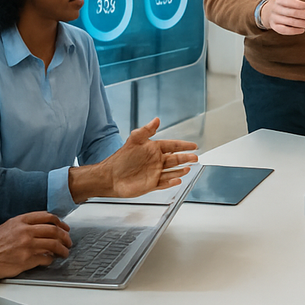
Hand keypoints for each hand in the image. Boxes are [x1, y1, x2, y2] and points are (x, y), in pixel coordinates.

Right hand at [0, 212, 70, 281]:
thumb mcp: (8, 227)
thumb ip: (25, 225)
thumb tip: (43, 228)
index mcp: (21, 221)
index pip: (48, 217)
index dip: (60, 223)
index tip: (65, 228)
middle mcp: (25, 231)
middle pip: (54, 230)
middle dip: (65, 236)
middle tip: (68, 241)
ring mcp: (26, 245)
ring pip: (53, 245)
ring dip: (62, 250)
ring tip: (64, 253)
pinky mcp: (25, 260)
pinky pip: (45, 258)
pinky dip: (50, 260)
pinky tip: (50, 260)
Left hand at [70, 117, 198, 201]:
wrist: (109, 177)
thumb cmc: (120, 158)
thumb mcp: (134, 140)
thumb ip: (146, 130)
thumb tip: (157, 119)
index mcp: (153, 149)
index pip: (172, 146)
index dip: (183, 145)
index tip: (193, 145)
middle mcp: (156, 161)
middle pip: (175, 159)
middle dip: (186, 157)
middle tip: (195, 157)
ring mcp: (154, 173)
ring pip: (172, 171)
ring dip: (181, 170)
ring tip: (189, 168)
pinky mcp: (151, 184)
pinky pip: (164, 183)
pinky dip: (172, 181)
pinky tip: (178, 179)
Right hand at [261, 0, 304, 34]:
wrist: (269, 13)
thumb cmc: (284, 3)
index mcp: (280, 0)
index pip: (292, 2)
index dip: (303, 5)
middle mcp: (276, 9)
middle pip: (292, 12)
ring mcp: (274, 18)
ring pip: (289, 22)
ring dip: (302, 24)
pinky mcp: (275, 27)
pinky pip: (284, 30)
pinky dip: (294, 31)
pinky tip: (302, 30)